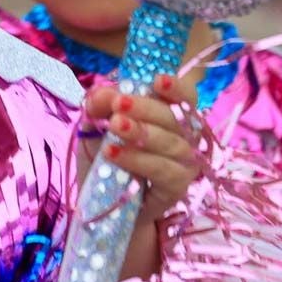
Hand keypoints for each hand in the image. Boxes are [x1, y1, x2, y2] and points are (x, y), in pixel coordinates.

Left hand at [83, 74, 199, 223]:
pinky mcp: (178, 187)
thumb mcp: (95, 127)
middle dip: (146, 108)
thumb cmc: (106, 158)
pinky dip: (138, 159)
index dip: (176, 88)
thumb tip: (102, 91)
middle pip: (175, 117)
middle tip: (118, 104)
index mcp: (171, 117)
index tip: (157, 80)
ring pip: (171, 143)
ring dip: (141, 132)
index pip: (185, 98)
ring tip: (113, 126)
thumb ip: (98, 106)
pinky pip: (163, 170)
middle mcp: (186, 138)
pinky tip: (113, 153)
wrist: (101, 202)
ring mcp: (185, 163)